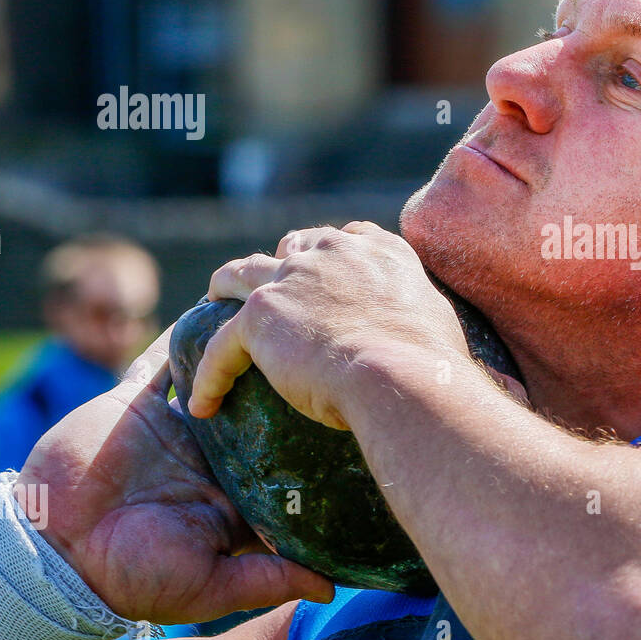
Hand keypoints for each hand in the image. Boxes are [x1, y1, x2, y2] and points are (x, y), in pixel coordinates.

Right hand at [17, 327, 334, 624]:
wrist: (55, 554)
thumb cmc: (135, 578)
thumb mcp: (213, 586)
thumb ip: (271, 579)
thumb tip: (333, 589)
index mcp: (234, 492)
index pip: (286, 461)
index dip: (314, 437)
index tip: (350, 410)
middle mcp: (211, 455)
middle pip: (259, 410)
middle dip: (286, 383)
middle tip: (326, 347)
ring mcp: (175, 427)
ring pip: (217, 376)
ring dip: (239, 350)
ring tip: (279, 317)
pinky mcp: (137, 406)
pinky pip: (162, 363)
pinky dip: (183, 337)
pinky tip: (215, 309)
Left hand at [187, 221, 469, 428]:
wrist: (401, 374)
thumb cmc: (431, 361)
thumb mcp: (439, 321)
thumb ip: (423, 317)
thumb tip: (439, 348)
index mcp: (378, 251)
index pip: (347, 236)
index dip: (331, 252)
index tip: (327, 269)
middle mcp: (332, 253)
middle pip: (292, 246)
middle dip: (280, 263)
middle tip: (273, 291)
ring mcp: (291, 280)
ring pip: (240, 274)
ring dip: (224, 288)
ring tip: (211, 302)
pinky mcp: (259, 317)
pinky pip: (220, 346)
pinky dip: (209, 375)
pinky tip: (201, 403)